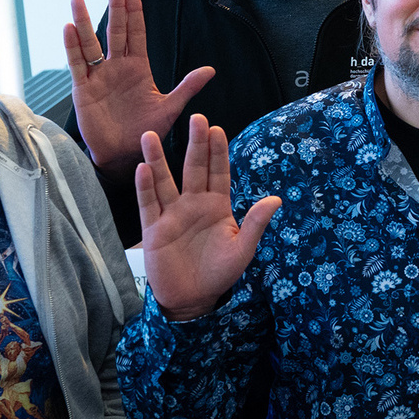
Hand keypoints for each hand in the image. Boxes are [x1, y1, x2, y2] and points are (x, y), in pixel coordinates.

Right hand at [65, 0, 215, 174]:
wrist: (125, 155)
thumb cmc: (147, 131)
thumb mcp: (170, 108)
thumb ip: (187, 87)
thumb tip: (211, 70)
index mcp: (139, 68)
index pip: (136, 34)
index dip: (134, 14)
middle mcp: (117, 67)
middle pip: (114, 32)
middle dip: (115, 9)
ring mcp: (98, 77)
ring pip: (90, 44)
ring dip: (84, 22)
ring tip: (78, 0)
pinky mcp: (83, 90)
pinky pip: (77, 64)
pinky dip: (72, 47)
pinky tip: (69, 29)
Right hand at [136, 116, 281, 320]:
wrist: (193, 300)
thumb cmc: (220, 273)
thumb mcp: (243, 249)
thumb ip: (255, 224)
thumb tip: (276, 199)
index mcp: (217, 205)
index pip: (219, 172)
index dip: (218, 152)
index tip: (217, 129)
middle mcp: (193, 204)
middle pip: (193, 169)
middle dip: (195, 145)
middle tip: (195, 118)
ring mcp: (172, 215)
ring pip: (164, 181)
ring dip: (157, 159)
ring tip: (150, 136)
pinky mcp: (153, 229)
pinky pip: (148, 205)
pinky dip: (145, 187)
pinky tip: (142, 169)